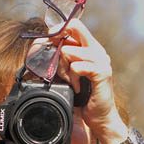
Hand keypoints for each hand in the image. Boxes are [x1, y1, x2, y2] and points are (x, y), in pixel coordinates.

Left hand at [52, 19, 127, 143]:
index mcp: (90, 48)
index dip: (57, 30)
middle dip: (58, 42)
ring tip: (70, 82)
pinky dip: (73, 78)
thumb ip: (60, 61)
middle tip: (56, 62)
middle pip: (74, 28)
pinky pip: (77, 66)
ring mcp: (101, 60)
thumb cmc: (83, 98)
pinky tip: (77, 87)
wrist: (100, 118)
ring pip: (70, 51)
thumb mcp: (68, 75)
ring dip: (63, 68)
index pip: (74, 25)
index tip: (47, 41)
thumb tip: (41, 49)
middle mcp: (97, 50)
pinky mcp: (102, 73)